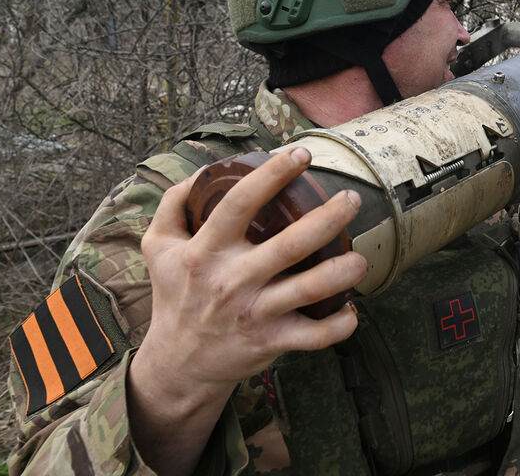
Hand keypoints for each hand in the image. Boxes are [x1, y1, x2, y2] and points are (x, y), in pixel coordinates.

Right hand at [127, 148, 366, 473]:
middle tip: (351, 199)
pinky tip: (351, 309)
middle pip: (289, 245)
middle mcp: (232, 280)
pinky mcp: (270, 342)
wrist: (176, 363)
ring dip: (342, 272)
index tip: (301, 155)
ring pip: (309, 290)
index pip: (239, 204)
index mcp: (206, 250)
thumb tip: (203, 172)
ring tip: (361, 258)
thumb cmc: (175, 295)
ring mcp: (254, 313)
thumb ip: (174, 205)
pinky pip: (313, 336)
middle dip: (328, 219)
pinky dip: (339, 326)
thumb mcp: (158, 247)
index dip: (272, 176)